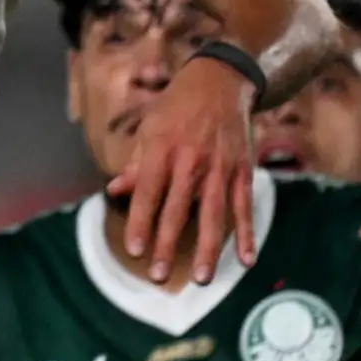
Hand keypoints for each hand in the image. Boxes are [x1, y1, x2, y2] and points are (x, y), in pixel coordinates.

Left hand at [107, 55, 257, 283]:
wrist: (219, 82)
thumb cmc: (175, 107)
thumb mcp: (149, 128)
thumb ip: (136, 164)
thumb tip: (113, 190)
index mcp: (161, 150)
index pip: (148, 194)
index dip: (140, 223)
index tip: (134, 250)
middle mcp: (191, 161)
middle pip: (177, 211)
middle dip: (167, 245)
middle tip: (158, 276)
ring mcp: (220, 167)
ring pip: (214, 215)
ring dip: (209, 249)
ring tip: (202, 279)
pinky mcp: (243, 170)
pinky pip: (244, 207)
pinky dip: (247, 233)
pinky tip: (246, 259)